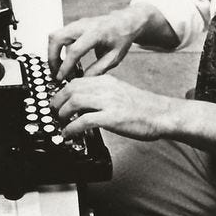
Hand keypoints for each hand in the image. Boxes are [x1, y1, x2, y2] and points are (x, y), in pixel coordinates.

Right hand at [46, 5, 154, 79]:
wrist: (125, 22)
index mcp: (96, 33)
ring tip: (62, 71)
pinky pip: (61, 37)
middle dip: (52, 58)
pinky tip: (70, 64)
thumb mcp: (114, 57)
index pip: (75, 50)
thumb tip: (82, 81)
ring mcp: (77, 24)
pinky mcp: (74, 26)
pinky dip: (60, 51)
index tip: (61, 78)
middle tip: (56, 73)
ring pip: (55, 36)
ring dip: (54, 54)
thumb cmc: (121, 38)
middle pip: (57, 38)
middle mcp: (83, 26)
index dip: (66, 66)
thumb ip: (98, 69)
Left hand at [51, 75, 175, 140]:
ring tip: (61, 123)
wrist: (162, 114)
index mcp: (106, 81)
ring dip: (62, 114)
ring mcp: (108, 102)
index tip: (56, 102)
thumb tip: (84, 105)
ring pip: (74, 101)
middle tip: (53, 113)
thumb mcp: (120, 92)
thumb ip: (102, 95)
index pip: (76, 81)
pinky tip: (69, 134)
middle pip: (71, 89)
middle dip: (57, 102)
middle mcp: (105, 88)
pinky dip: (71, 128)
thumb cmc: (144, 107)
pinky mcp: (111, 117)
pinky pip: (83, 121)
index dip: (62, 92)